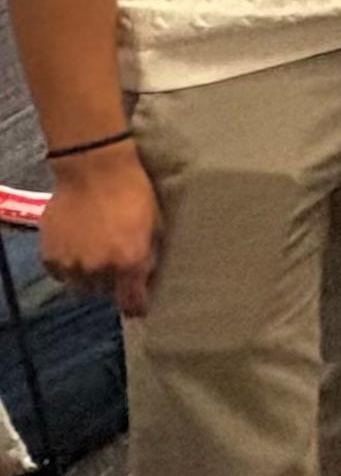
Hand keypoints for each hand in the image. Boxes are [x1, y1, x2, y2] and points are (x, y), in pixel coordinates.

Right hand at [41, 143, 159, 317]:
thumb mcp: (155, 226)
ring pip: (81, 287)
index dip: (136, 306)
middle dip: (112, 284)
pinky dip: (67, 267)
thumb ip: (149, 257)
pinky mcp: (50, 254)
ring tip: (95, 258)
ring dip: (89, 278)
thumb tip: (147, 279)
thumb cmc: (134, 193)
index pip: (132, 304)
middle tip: (115, 267)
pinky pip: (59, 274)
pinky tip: (76, 251)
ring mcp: (72, 263)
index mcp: (131, 263)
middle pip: (105, 294)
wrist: (94, 169)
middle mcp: (100, 269)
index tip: (138, 303)